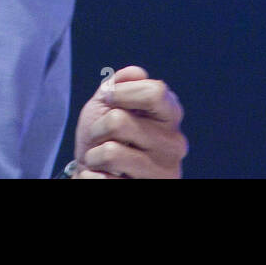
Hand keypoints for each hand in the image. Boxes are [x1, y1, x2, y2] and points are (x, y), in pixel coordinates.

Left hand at [72, 65, 187, 177]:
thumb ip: (119, 84)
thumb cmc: (103, 137)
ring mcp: (164, 173)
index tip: (109, 100)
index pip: (154, 92)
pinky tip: (105, 178)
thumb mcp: (106, 104)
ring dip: (94, 155)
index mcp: (169, 116)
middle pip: (119, 121)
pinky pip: (100, 180)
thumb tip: (137, 73)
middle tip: (102, 139)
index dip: (120, 93)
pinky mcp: (148, 191)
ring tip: (102, 161)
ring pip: (110, 152)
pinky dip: (91, 177)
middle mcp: (174, 145)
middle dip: (98, 128)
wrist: (93, 171)